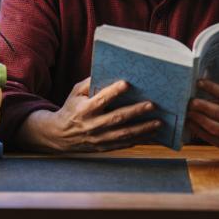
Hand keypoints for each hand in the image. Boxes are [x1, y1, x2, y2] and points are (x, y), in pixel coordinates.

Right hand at [17, 77, 160, 152]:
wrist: (59, 136)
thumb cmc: (71, 108)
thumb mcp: (75, 93)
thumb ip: (90, 83)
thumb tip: (108, 72)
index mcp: (84, 109)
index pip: (101, 100)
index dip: (113, 92)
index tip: (127, 83)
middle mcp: (92, 125)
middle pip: (117, 118)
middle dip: (136, 112)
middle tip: (152, 105)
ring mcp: (98, 138)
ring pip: (124, 134)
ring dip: (143, 129)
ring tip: (159, 122)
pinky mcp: (103, 147)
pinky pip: (124, 145)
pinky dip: (139, 140)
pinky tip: (152, 135)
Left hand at [186, 68, 218, 153]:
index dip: (213, 89)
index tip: (199, 82)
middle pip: (218, 113)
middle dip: (202, 106)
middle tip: (189, 99)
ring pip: (212, 127)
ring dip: (198, 119)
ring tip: (187, 110)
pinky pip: (209, 137)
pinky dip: (197, 130)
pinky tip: (188, 121)